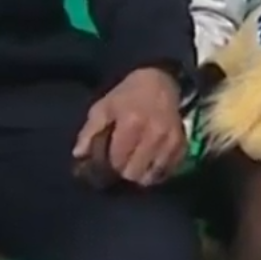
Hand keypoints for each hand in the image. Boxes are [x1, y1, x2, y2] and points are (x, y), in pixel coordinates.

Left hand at [73, 67, 186, 185]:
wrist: (159, 82)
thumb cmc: (127, 96)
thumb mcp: (103, 108)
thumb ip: (89, 132)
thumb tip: (78, 155)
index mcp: (132, 123)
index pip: (118, 161)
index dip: (110, 164)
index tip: (108, 160)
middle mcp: (154, 134)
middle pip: (134, 173)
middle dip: (125, 171)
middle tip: (122, 163)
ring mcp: (171, 141)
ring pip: (152, 176)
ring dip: (142, 174)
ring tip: (136, 164)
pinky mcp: (182, 145)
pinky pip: (168, 171)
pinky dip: (158, 172)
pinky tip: (150, 163)